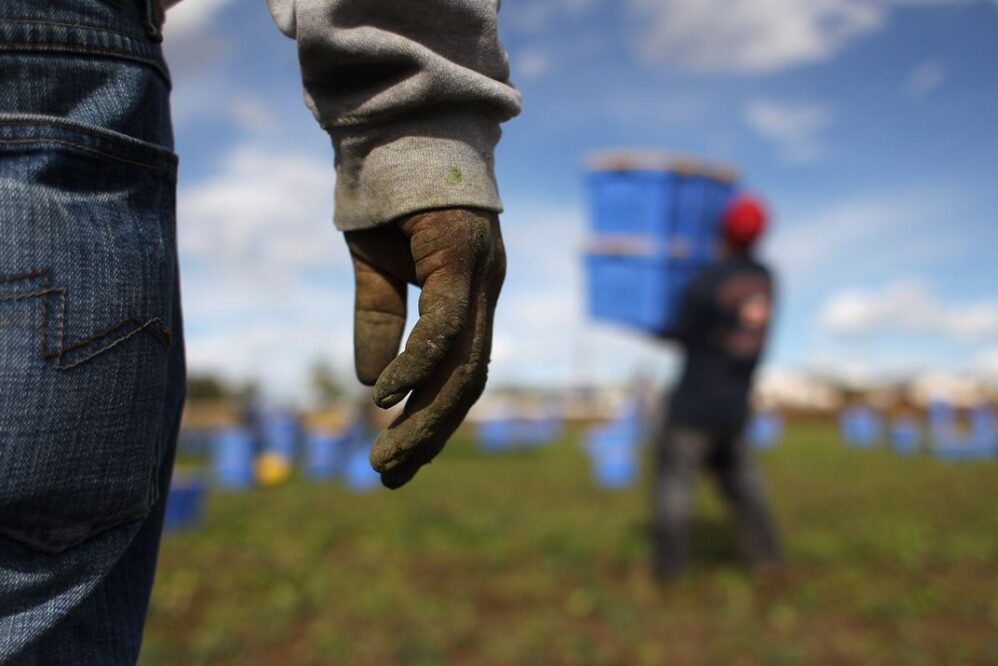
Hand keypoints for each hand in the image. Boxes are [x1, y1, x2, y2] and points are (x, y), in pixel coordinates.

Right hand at [345, 208, 505, 488]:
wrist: (396, 124)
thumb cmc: (389, 194)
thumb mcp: (375, 268)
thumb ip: (377, 321)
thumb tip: (370, 385)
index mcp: (470, 295)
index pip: (462, 372)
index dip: (433, 420)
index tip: (399, 458)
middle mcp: (485, 290)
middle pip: (469, 380)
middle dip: (431, 435)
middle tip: (390, 477)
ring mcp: (479, 273)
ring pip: (464, 364)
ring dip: (426, 418)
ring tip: (387, 458)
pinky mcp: (460, 253)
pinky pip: (445, 322)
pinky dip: (417, 364)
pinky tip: (386, 397)